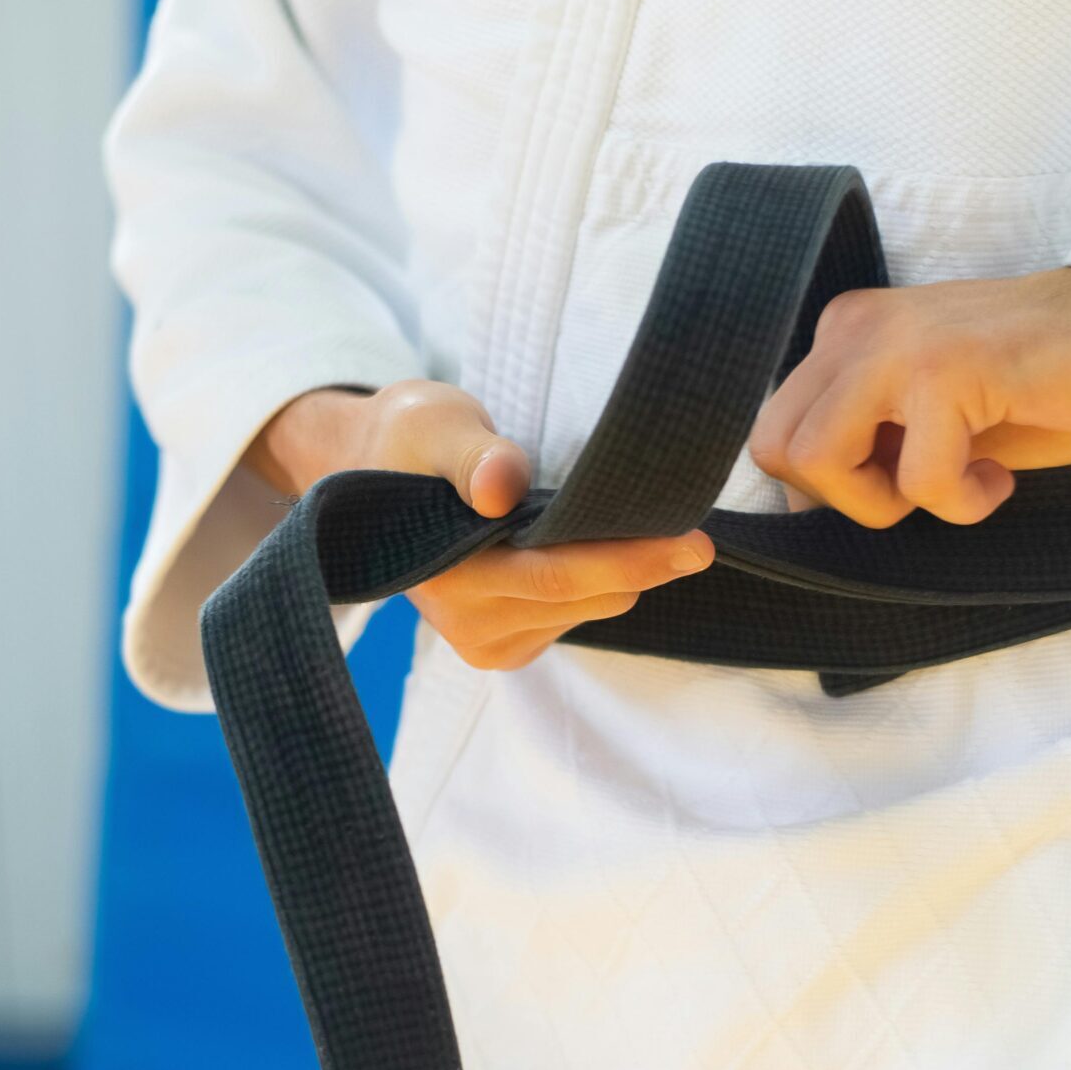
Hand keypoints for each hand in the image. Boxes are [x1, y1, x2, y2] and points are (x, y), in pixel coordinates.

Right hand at [245, 379, 714, 669]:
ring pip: (589, 612)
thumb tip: (500, 489)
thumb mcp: (435, 424)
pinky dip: (600, 584)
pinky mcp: (502, 645)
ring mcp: (483, 640)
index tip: (694, 542)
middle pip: (584, 599)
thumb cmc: (410, 440)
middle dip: (642, 564)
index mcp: (446, 573)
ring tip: (635, 524)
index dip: (629, 560)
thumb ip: (472, 455)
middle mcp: (465, 622)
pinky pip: (576, 619)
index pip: (556, 575)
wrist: (376, 471)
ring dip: (621, 573)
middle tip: (693, 528)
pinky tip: (594, 547)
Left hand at [748, 267, 1070, 528]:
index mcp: (845, 335)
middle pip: (776, 448)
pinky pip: (916, 480)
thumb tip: (811, 509)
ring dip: (890, 502)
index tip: (903, 484)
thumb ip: (870, 443)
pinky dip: (963, 503)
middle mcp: (854, 329)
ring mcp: (895, 345)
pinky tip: (1001, 476)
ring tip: (960, 480)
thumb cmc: (1045, 382)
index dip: (831, 487)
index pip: (776, 433)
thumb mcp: (934, 415)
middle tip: (922, 491)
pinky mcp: (947, 370)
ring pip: (818, 461)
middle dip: (845, 500)